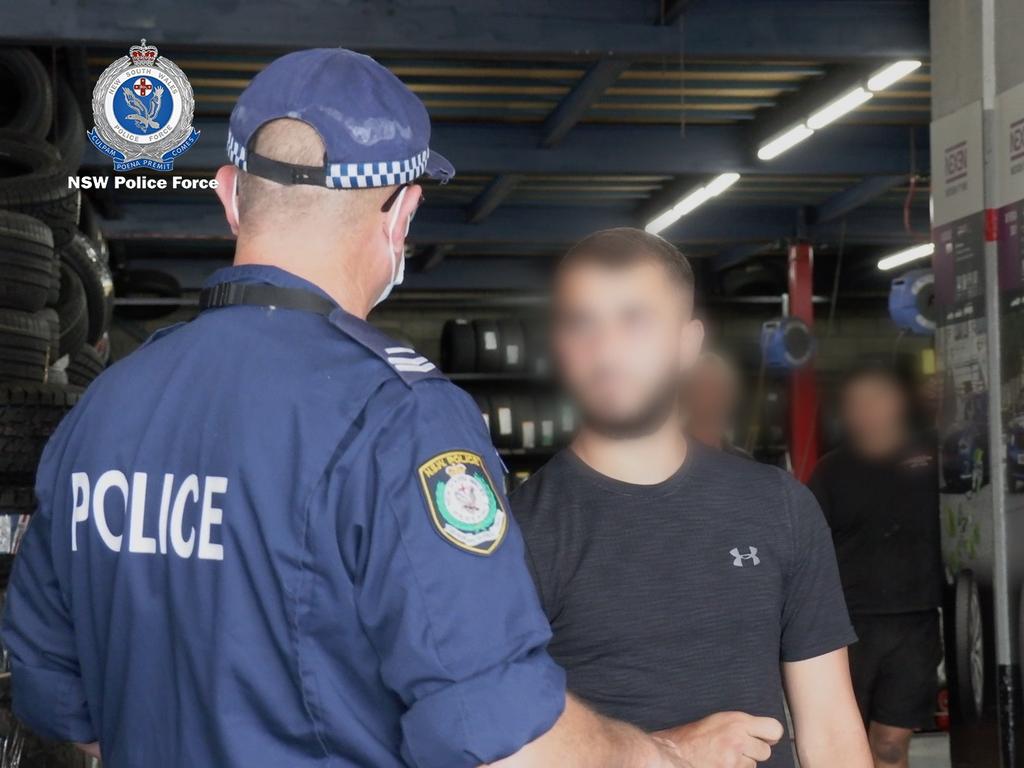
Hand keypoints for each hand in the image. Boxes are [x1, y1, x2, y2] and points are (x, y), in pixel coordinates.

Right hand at [655, 712, 783, 767]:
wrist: (673, 752)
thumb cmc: (692, 736)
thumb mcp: (719, 720)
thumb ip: (742, 726)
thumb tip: (766, 735)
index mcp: (737, 721)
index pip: (775, 729)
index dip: (769, 735)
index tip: (764, 737)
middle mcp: (738, 738)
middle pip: (765, 751)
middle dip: (753, 752)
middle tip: (737, 749)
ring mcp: (734, 758)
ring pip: (753, 765)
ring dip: (742, 763)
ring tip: (723, 757)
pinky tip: (719, 764)